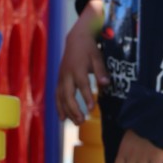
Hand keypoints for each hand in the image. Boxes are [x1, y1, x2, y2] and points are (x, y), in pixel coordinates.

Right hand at [56, 0, 109, 124]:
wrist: (76, 39)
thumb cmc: (89, 49)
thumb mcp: (97, 56)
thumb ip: (101, 70)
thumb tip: (105, 83)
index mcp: (77, 68)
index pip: (82, 84)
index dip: (86, 96)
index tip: (91, 108)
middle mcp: (67, 74)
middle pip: (68, 94)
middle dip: (74, 108)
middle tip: (82, 121)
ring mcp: (61, 77)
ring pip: (61, 97)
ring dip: (67, 111)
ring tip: (76, 123)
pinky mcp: (59, 79)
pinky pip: (57, 95)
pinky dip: (59, 107)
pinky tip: (62, 118)